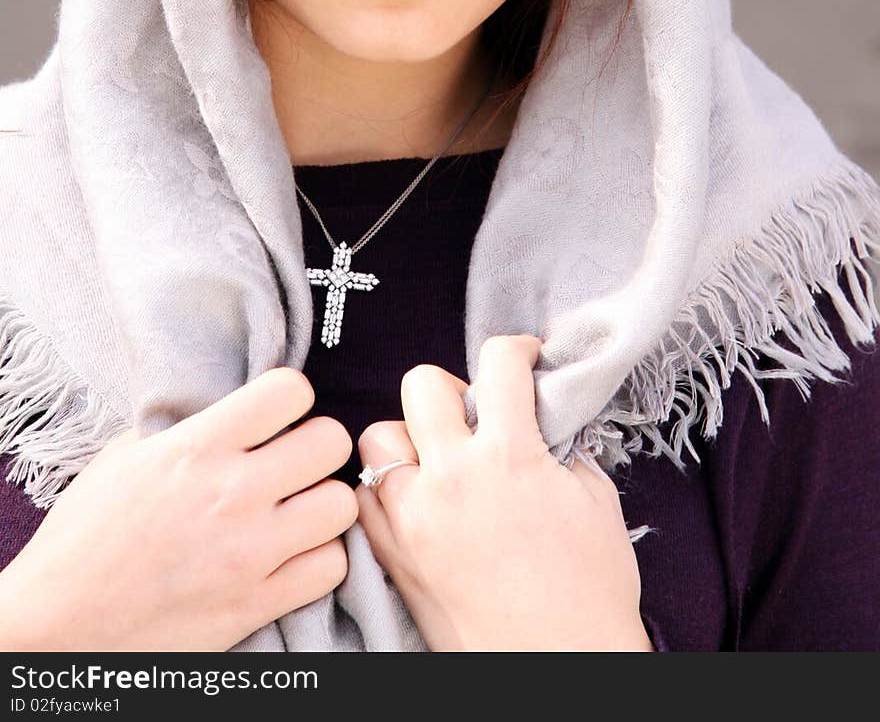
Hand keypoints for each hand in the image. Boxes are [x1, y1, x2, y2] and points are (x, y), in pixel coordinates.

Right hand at [0, 368, 357, 650]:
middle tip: (293, 461)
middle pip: (331, 442)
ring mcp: (249, 553)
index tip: (276, 415)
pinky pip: (330, 567)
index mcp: (197, 448)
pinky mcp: (255, 605)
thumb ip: (188, 426)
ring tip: (295, 510)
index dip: (289, 398)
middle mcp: (232, 494)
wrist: (57, 623)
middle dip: (315, 445)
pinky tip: (290, 554)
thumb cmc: (84, 534)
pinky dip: (317, 559)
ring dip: (322, 504)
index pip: (289, 391)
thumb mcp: (127, 455)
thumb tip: (234, 409)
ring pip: (341, 505)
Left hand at [355, 334, 654, 651]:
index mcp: (510, 456)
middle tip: (475, 415)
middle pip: (421, 385)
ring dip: (408, 439)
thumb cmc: (591, 595)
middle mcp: (452, 478)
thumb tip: (542, 416)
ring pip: (377, 438)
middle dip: (451, 388)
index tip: (523, 359)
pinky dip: (385, 491)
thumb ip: (562, 446)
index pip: (497, 364)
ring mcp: (414, 519)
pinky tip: (418, 503)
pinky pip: (363, 499)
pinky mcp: (392, 558)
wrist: (562, 673)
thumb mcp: (596, 502)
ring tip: (440, 462)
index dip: (515, 349)